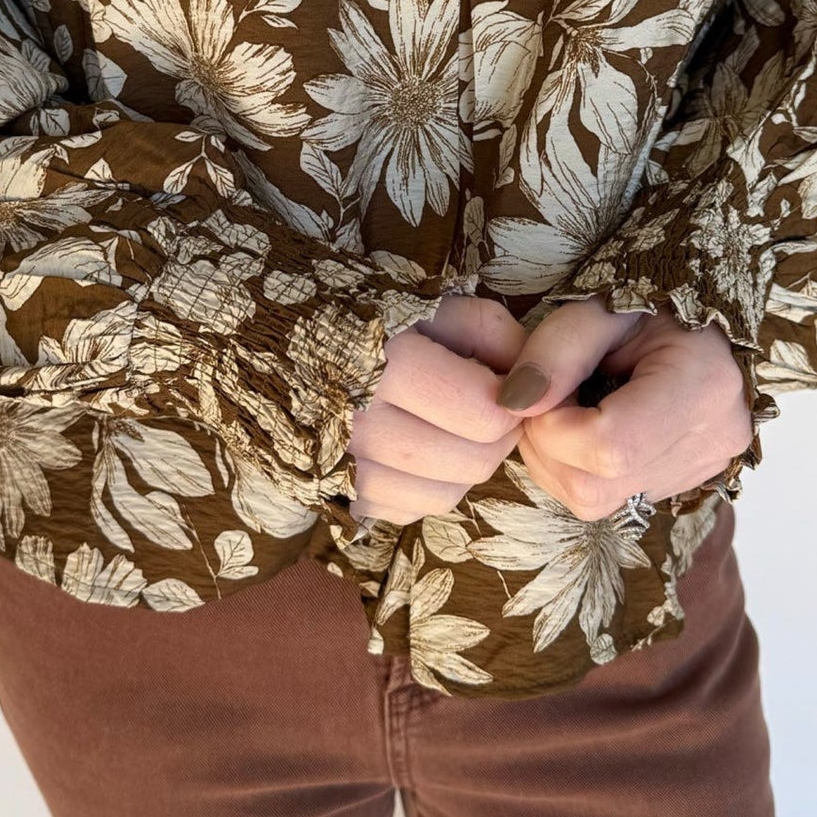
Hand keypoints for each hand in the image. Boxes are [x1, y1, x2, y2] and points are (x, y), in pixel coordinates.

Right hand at [345, 294, 527, 525]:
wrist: (291, 344)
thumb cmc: (375, 319)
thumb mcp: (437, 305)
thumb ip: (495, 335)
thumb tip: (526, 390)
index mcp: (386, 366)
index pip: (484, 415)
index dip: (510, 401)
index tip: (500, 381)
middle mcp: (358, 423)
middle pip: (472, 461)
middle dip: (495, 436)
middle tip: (484, 406)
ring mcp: (343, 467)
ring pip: (444, 495)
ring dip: (463, 465)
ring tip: (451, 427)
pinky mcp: (336, 494)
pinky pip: (408, 512)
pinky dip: (425, 489)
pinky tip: (417, 451)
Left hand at [496, 298, 752, 519]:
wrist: (701, 322)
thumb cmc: (653, 303)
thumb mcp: (600, 309)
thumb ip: (555, 349)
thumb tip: (513, 403)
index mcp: (702, 387)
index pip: (607, 448)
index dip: (552, 427)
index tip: (545, 386)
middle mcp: (710, 443)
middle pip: (593, 486)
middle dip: (548, 444)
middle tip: (554, 395)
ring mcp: (701, 470)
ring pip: (594, 502)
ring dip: (558, 458)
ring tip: (572, 406)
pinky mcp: (682, 482)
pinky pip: (609, 499)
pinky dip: (580, 467)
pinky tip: (592, 425)